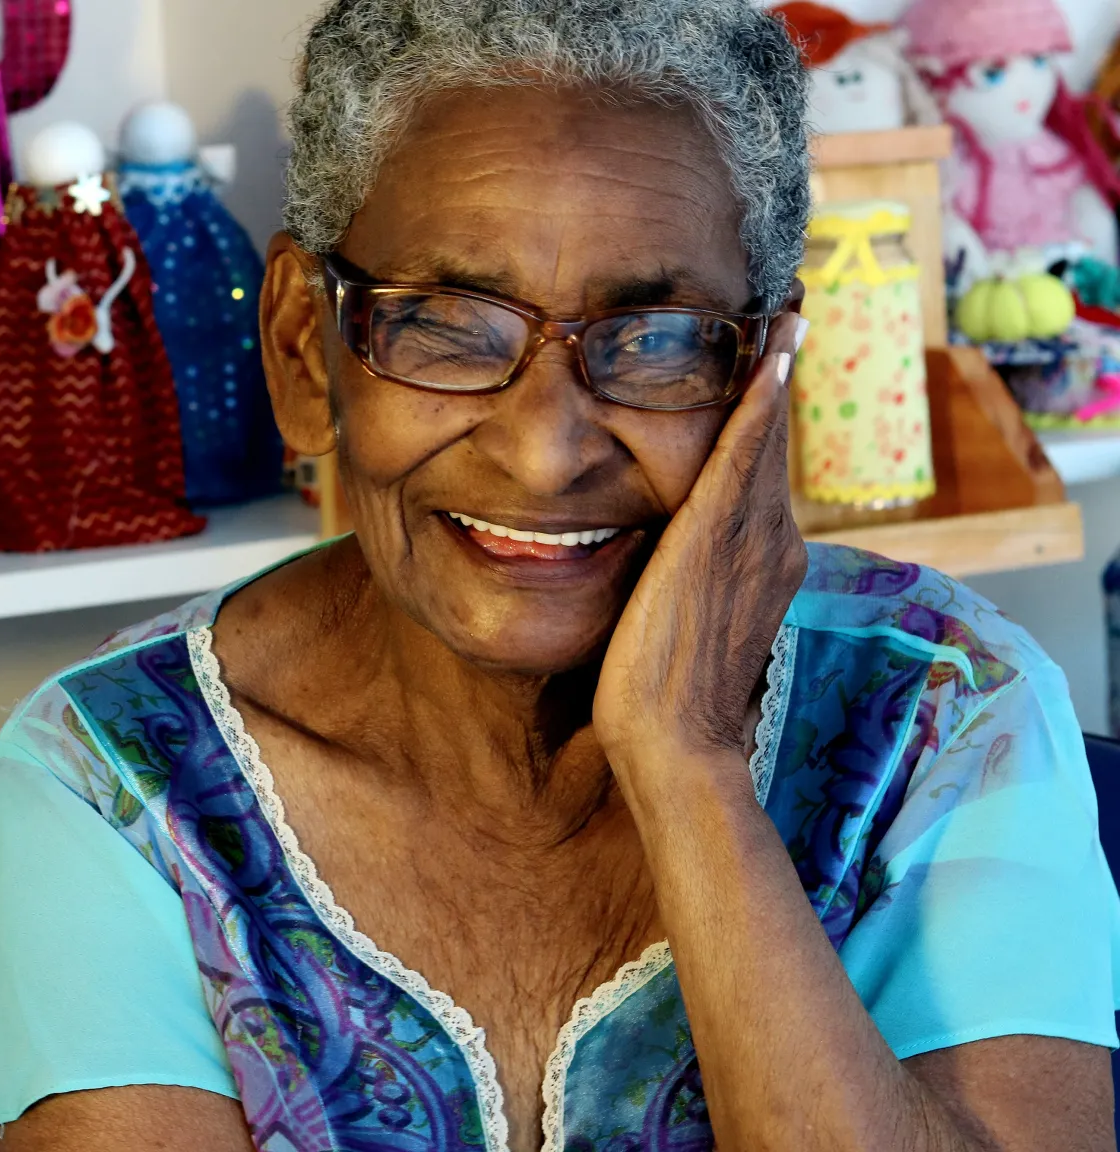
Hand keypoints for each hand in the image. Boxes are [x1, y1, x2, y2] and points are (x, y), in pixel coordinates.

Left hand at [594, 313, 807, 796]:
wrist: (671, 744)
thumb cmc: (662, 697)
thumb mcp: (681, 619)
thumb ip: (686, 576)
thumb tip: (660, 553)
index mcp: (764, 561)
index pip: (764, 473)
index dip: (768, 416)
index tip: (770, 365)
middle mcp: (772, 543)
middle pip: (772, 446)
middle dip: (778, 378)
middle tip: (787, 311)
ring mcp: (753, 541)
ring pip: (764, 441)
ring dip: (774, 374)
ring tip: (785, 313)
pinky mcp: (716, 540)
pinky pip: (742, 457)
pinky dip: (756, 405)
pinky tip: (766, 357)